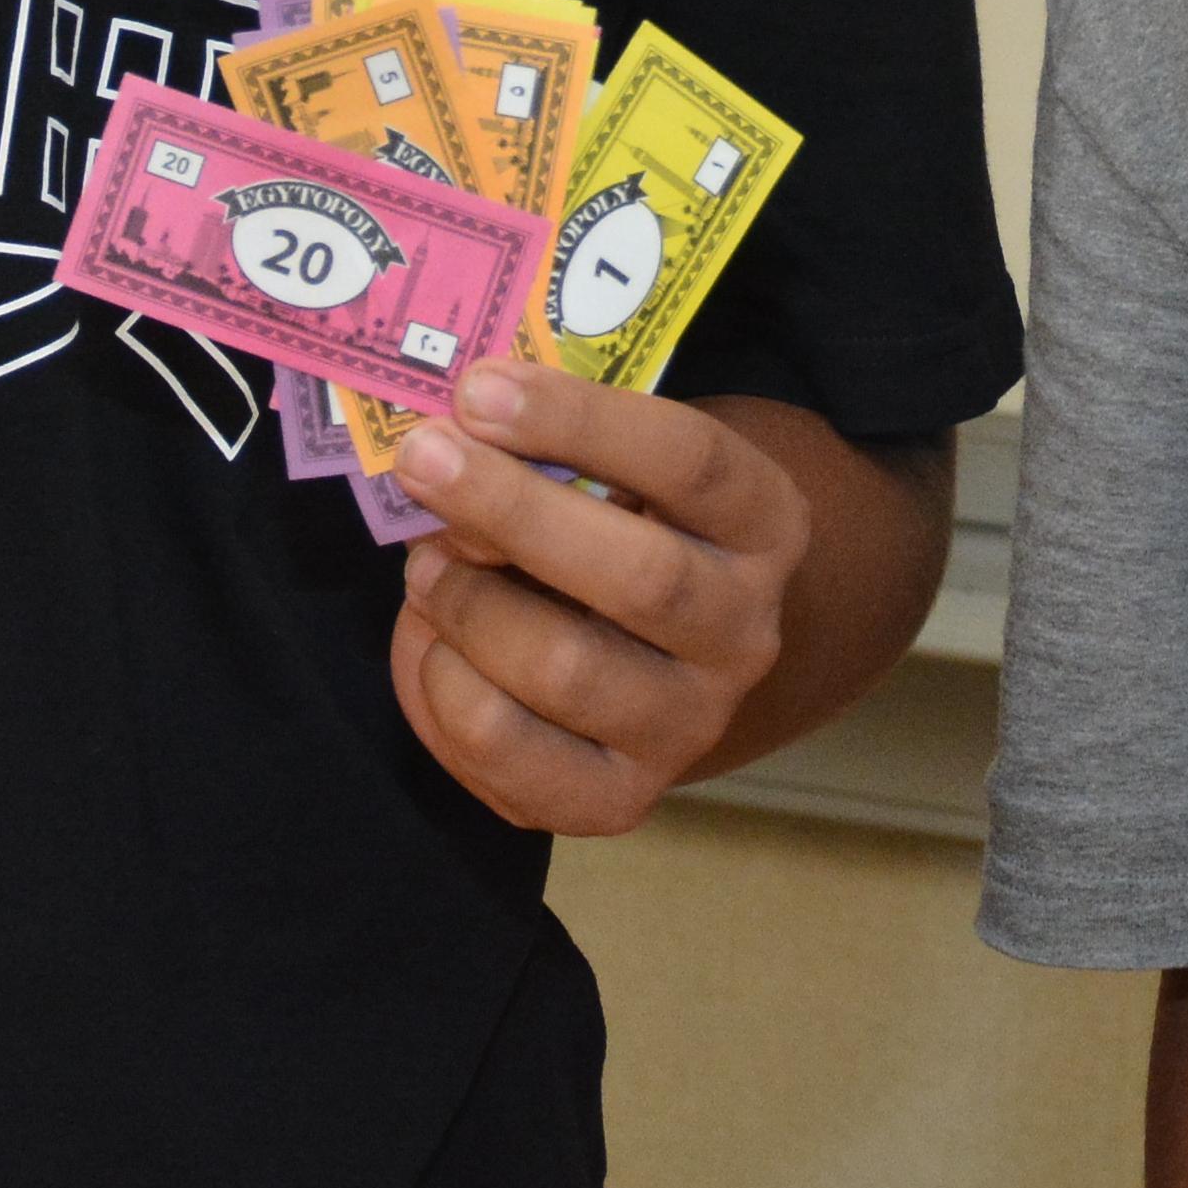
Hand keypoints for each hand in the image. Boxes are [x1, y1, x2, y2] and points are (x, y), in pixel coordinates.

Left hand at [382, 359, 812, 832]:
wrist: (646, 654)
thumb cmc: (614, 525)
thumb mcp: (610, 469)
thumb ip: (553, 451)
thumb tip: (448, 446)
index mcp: (764, 524)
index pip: (692, 463)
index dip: (580, 422)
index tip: (480, 388)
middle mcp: (745, 632)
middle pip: (639, 576)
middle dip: (513, 511)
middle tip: (422, 459)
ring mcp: (688, 725)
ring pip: (568, 669)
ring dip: (470, 603)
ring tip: (424, 563)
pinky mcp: (618, 798)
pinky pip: (512, 753)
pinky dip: (447, 689)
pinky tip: (435, 644)